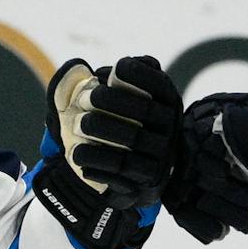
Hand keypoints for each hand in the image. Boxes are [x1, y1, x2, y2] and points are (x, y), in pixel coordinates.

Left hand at [31, 55, 180, 248]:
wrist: (136, 175)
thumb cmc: (124, 124)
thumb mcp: (124, 100)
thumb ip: (111, 80)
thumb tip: (80, 71)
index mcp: (167, 104)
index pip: (159, 83)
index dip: (139, 73)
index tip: (117, 68)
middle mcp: (170, 128)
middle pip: (144, 110)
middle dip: (110, 100)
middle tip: (84, 99)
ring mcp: (160, 156)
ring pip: (132, 140)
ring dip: (100, 129)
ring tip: (77, 126)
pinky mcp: (146, 180)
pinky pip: (120, 170)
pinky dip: (95, 160)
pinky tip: (78, 154)